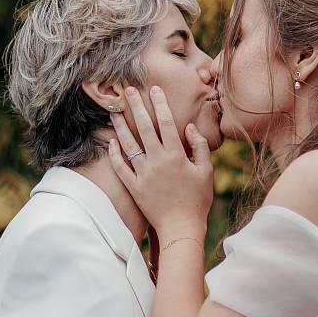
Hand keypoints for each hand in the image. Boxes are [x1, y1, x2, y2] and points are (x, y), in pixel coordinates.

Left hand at [108, 85, 213, 237]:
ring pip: (128, 144)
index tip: (154, 89)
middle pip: (144, 127)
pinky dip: (114, 154)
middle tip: (127, 90)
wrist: (181, 227)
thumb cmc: (197, 200)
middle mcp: (157, 161)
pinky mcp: (134, 187)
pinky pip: (120, 167)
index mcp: (176, 155)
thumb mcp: (205, 171)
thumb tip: (189, 127)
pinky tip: (111, 142)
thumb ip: (199, 147)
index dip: (159, 103)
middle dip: (135, 106)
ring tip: (113, 111)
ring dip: (120, 126)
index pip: (166, 122)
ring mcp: (143, 174)